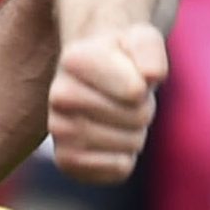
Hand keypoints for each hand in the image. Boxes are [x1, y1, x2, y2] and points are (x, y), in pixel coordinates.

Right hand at [47, 23, 166, 182]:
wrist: (95, 81)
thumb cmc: (124, 59)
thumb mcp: (142, 40)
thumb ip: (149, 50)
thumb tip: (150, 76)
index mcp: (75, 60)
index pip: (136, 91)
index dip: (146, 85)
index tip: (132, 74)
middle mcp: (59, 95)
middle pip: (138, 118)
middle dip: (144, 108)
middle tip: (128, 98)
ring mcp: (59, 131)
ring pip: (131, 145)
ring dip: (135, 133)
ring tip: (119, 116)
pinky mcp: (67, 161)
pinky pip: (119, 169)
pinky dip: (125, 157)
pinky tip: (110, 139)